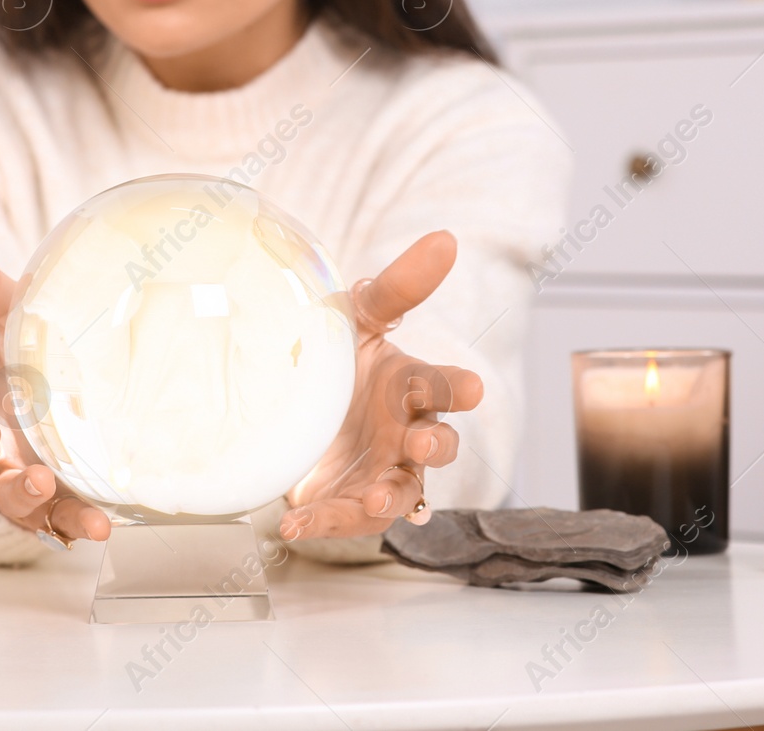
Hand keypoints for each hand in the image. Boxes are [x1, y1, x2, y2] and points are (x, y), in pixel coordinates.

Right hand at [0, 226, 111, 547]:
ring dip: (20, 492)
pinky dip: (77, 525)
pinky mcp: (59, 502)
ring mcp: (23, 474)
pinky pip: (62, 521)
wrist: (77, 395)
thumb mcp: (12, 311)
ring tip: (37, 481)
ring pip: (9, 495)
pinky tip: (99, 526)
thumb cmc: (33, 355)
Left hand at [280, 230, 483, 541]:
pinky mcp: (347, 502)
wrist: (292, 401)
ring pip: (400, 493)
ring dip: (389, 499)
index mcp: (411, 387)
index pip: (444, 387)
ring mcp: (381, 472)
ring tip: (372, 501)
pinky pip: (342, 520)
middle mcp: (405, 433)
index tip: (472, 388)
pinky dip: (321, 525)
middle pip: (436, 447)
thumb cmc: (340, 358)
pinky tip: (293, 525)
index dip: (458, 389)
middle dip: (435, 449)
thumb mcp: (359, 316)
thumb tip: (445, 238)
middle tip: (423, 446)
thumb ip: (399, 285)